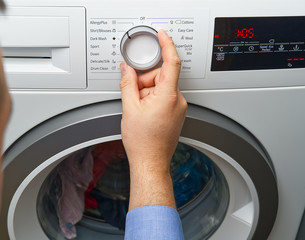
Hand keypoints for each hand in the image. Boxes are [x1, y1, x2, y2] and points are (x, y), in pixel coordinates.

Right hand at [120, 29, 186, 209]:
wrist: (150, 161)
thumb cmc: (143, 141)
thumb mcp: (130, 108)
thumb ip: (128, 84)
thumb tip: (126, 69)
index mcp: (168, 96)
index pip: (172, 63)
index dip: (167, 46)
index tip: (162, 36)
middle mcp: (178, 100)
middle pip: (161, 76)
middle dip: (145, 82)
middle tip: (134, 98)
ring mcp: (178, 108)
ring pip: (161, 87)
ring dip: (147, 93)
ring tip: (139, 110)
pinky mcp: (176, 113)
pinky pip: (164, 97)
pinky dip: (152, 99)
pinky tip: (144, 113)